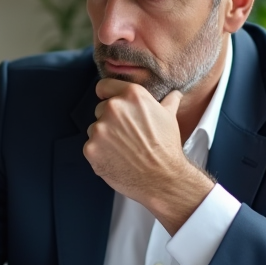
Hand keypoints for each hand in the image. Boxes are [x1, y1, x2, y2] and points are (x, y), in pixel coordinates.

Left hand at [84, 79, 213, 232]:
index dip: (107, 95)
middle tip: (127, 135)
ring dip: (104, 137)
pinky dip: (100, 153)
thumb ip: (168, 101)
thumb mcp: (170, 118)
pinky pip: (90, 146)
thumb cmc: (166, 147)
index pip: (104, 86)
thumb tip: (174, 94)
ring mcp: (100, 128)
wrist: (162, 178)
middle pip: (100, 109)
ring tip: (124, 149)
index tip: (109, 102)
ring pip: (95, 129)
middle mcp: (113, 108)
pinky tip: (116, 159)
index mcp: (131, 95)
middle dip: (110, 120)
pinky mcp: (90, 148)